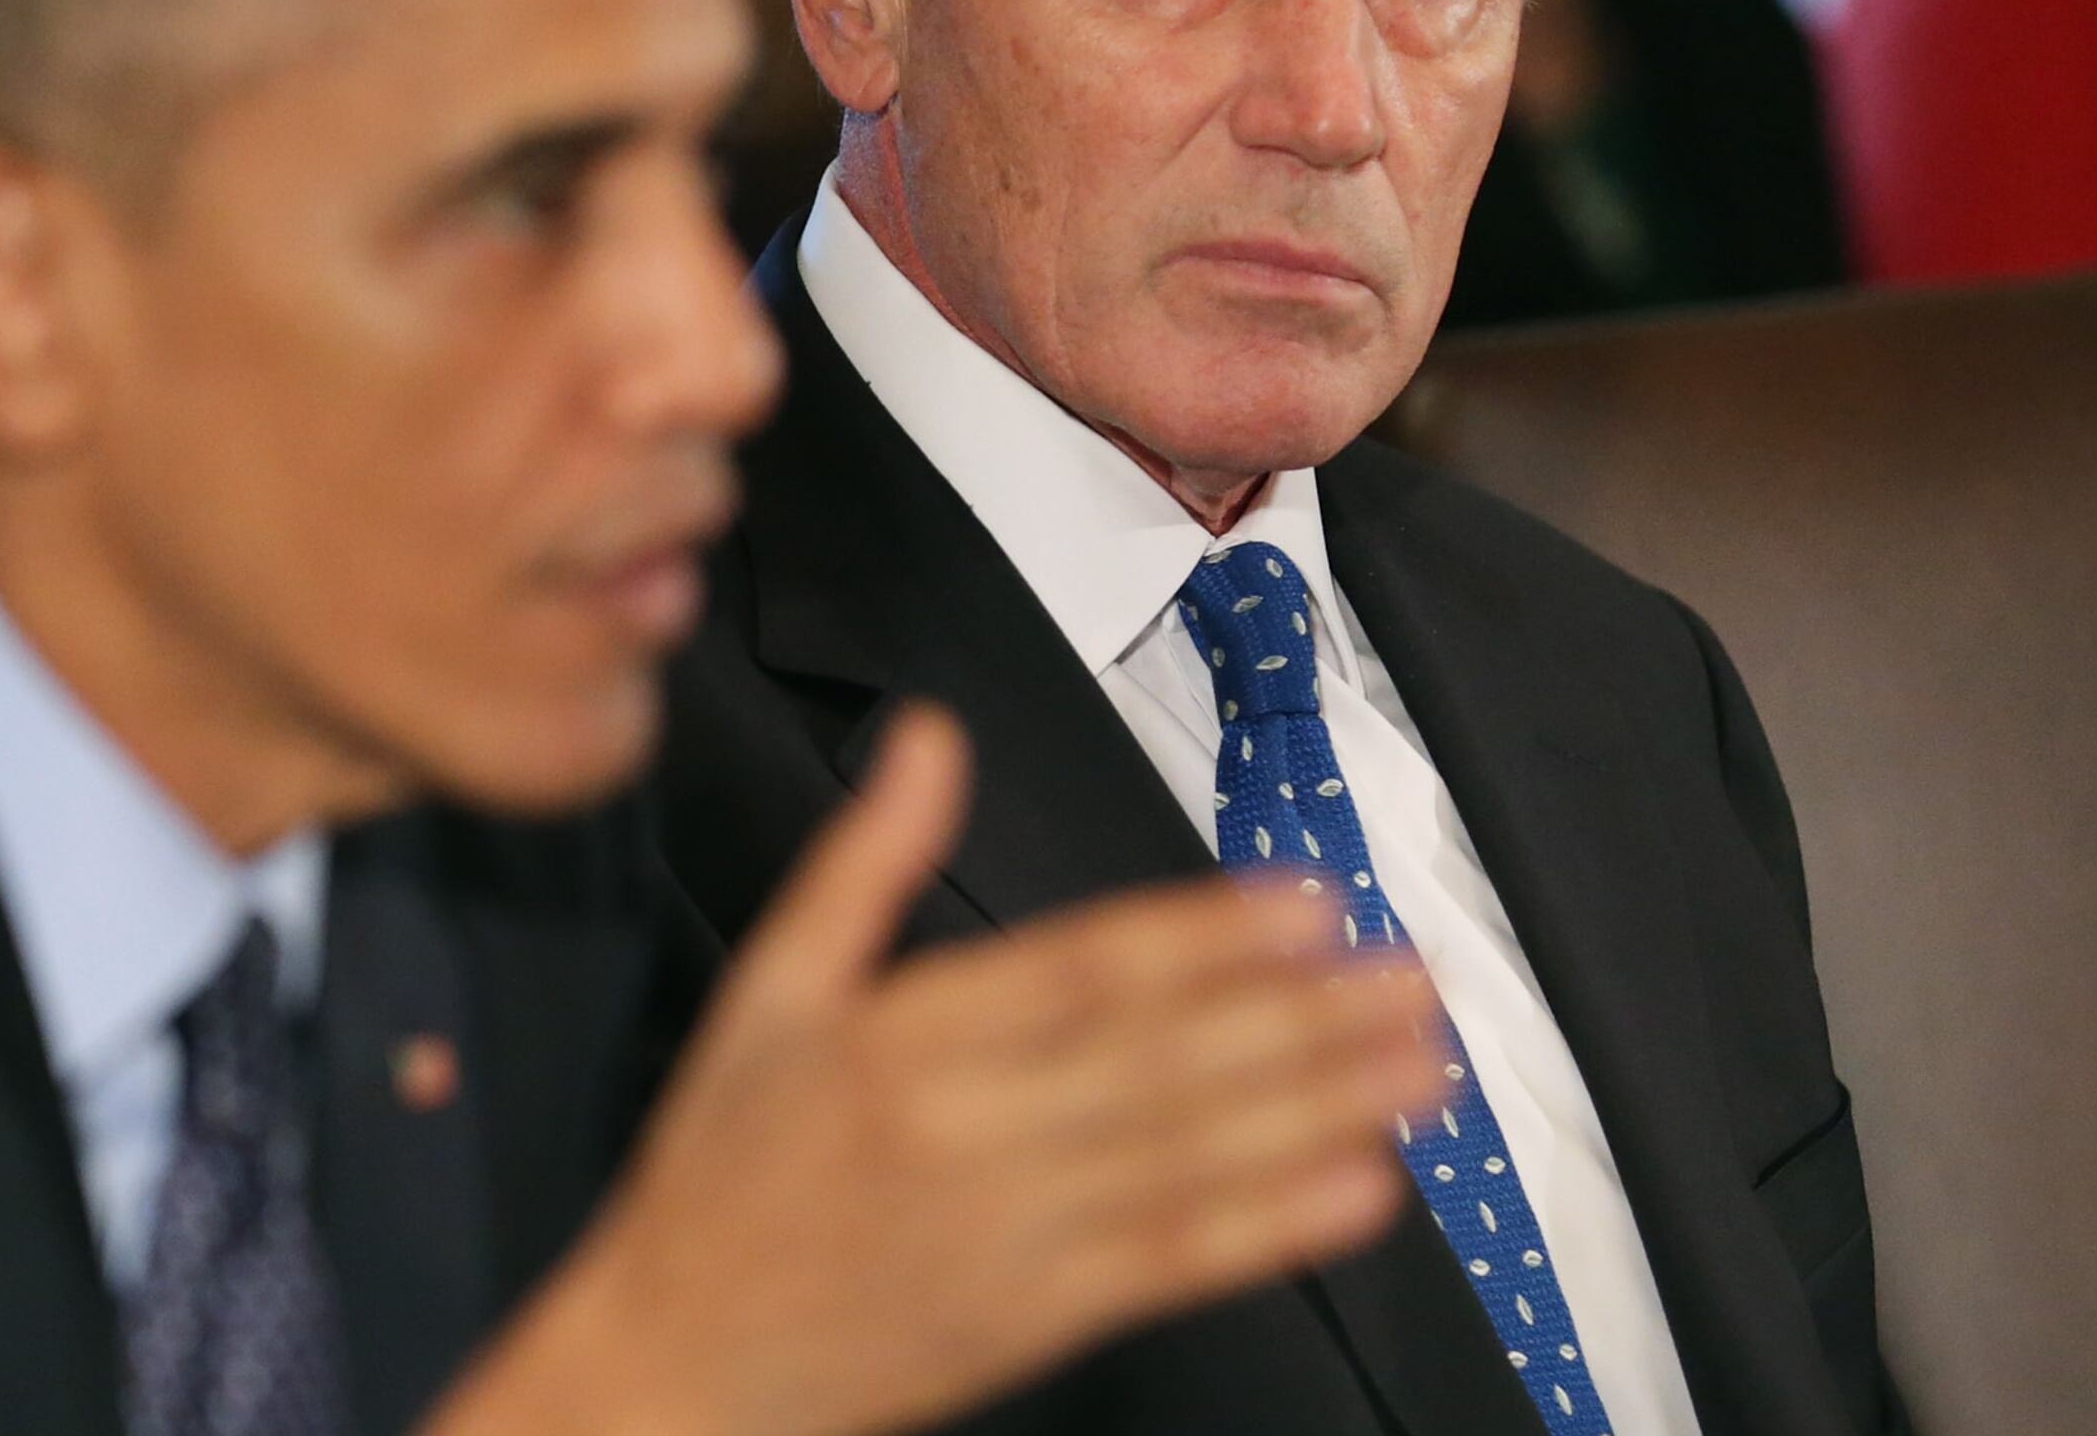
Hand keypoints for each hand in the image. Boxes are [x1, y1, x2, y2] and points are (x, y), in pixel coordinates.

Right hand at [435, 705, 1445, 1435]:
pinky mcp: (1037, 1316)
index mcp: (899, 1039)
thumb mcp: (767, 992)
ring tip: (1420, 1065)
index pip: (1080, 971)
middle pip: (1160, 1061)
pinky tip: (1360, 1188)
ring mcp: (1008, 1231)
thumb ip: (862, 861)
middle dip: (1300, 1018)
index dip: (1201, 936)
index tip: (1306, 902)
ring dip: (1317, 1107)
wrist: (676, 1362)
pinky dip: (1272, 1226)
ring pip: (1187, 1155)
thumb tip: (930, 734)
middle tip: (1412, 975)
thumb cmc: (722, 1171)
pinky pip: (1172, 1260)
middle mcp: (964, 1131)